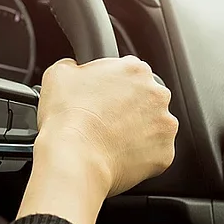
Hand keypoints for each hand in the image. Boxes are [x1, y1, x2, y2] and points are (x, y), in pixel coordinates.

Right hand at [36, 56, 177, 195]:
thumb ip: (73, 65)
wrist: (75, 158)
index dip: (114, 85)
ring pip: (154, 125)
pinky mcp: (165, 153)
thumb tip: (74, 68)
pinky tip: (119, 156)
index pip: (130, 72)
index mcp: (135, 70)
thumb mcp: (59, 74)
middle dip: (130, 107)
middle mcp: (157, 94)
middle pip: (147, 97)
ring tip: (111, 141)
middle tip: (106, 120)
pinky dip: (141, 156)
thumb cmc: (67, 118)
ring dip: (139, 131)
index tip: (103, 97)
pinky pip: (155, 153)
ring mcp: (164, 124)